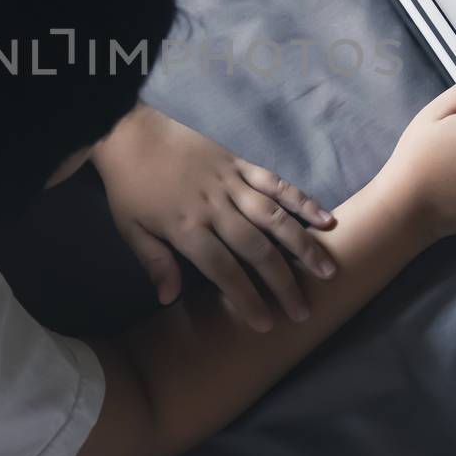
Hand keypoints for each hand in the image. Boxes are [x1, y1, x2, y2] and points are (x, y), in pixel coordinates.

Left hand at [92, 103, 336, 331]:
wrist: (131, 133)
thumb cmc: (129, 186)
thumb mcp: (131, 229)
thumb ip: (155, 262)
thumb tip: (169, 300)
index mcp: (187, 228)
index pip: (224, 270)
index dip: (246, 297)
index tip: (266, 323)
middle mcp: (215, 208)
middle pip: (256, 249)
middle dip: (282, 282)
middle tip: (303, 310)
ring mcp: (231, 183)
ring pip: (274, 217)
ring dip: (302, 245)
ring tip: (326, 270)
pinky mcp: (239, 163)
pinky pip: (275, 182)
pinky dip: (300, 200)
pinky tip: (323, 218)